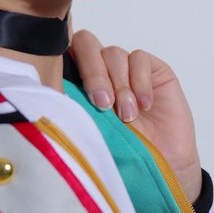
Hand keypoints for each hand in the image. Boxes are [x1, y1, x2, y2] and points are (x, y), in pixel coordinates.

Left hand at [68, 30, 202, 201]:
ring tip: (127, 116)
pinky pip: (139, 59)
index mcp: (80, 82)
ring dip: (120, 85)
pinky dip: (140, 82)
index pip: (65, 54)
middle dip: (93, 74)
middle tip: (102, 105)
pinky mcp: (155, 70)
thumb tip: (50, 95)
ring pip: (113, 54)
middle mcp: (103, 71)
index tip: (69, 94)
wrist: (163, 167)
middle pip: (87, 45)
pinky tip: (144, 105)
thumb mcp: (91, 132)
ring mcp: (128, 68)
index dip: (64, 63)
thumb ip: (75, 108)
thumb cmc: (126, 153)